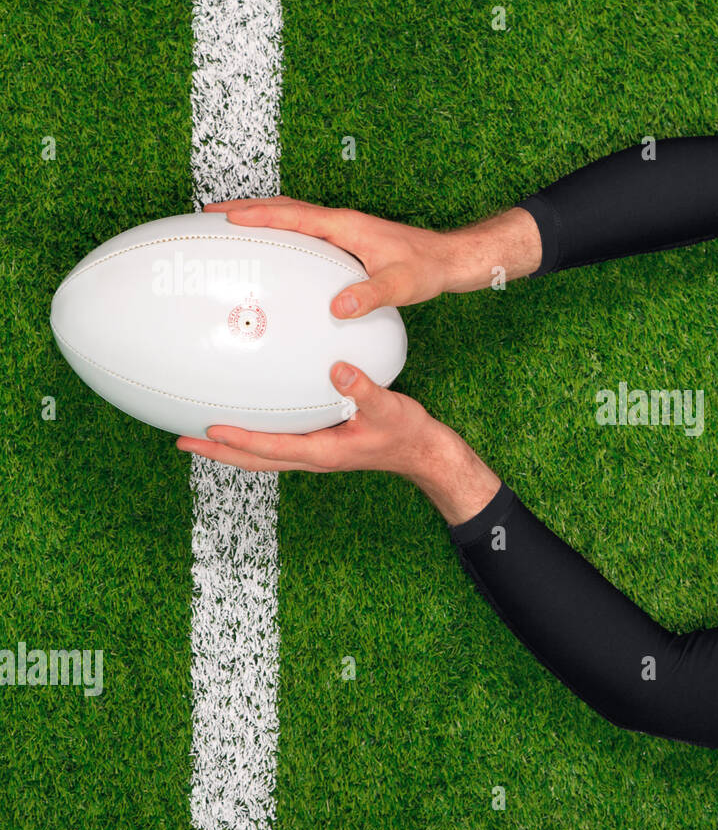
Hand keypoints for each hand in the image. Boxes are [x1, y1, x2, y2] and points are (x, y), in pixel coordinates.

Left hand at [176, 362, 440, 476]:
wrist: (421, 452)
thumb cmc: (406, 432)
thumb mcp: (388, 407)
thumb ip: (363, 388)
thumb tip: (336, 368)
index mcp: (323, 452)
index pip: (272, 448)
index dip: (240, 440)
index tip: (210, 429)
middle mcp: (313, 458)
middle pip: (255, 460)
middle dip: (219, 452)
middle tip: (183, 441)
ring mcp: (314, 456)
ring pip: (262, 457)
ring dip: (230, 449)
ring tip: (200, 437)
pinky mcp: (319, 448)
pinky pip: (276, 448)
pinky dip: (252, 441)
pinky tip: (246, 426)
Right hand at [204, 197, 541, 318]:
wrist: (447, 261)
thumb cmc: (426, 270)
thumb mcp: (400, 285)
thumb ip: (370, 295)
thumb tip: (338, 307)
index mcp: (346, 226)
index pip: (294, 216)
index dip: (259, 215)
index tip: (225, 216)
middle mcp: (340, 223)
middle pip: (284, 209)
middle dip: (246, 208)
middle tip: (208, 213)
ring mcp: (343, 230)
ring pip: (293, 218)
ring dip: (261, 218)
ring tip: (228, 226)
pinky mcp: (347, 241)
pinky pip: (305, 232)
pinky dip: (281, 233)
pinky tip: (272, 253)